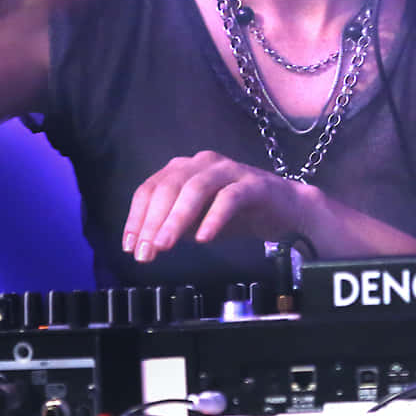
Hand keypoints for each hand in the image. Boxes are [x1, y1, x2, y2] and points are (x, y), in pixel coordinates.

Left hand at [122, 151, 314, 262]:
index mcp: (184, 168)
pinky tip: (203, 239)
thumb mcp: (195, 221)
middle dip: (152, 222)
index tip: (130, 246)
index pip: (150, 189)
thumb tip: (145, 242)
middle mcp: (203, 163)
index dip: (136, 218)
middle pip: (168, 187)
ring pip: (195, 189)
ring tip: (165, 246)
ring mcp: (229, 170)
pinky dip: (213, 218)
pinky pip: (229, 198)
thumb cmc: (237, 214)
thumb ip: (172, 225)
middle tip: (146, 252)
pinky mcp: (253, 184)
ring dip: (176, 219)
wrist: (285, 210)